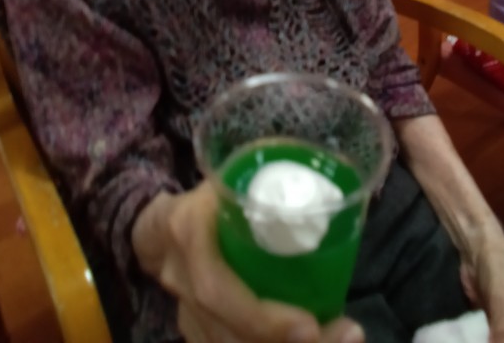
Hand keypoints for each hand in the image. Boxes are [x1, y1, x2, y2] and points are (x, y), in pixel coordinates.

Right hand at [133, 181, 364, 342]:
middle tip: (345, 335)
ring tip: (340, 337)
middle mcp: (181, 279)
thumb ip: (266, 181)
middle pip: (229, 333)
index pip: (216, 289)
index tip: (310, 326)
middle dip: (286, 342)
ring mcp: (185, 312)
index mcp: (189, 231)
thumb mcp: (231, 177)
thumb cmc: (207, 196)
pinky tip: (314, 339)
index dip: (261, 317)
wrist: (159, 225)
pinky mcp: (196, 330)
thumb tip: (326, 184)